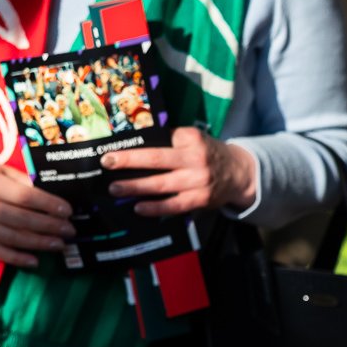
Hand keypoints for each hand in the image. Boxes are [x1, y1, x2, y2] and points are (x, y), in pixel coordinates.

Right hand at [0, 149, 73, 267]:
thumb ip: (21, 182)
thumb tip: (47, 197)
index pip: (27, 198)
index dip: (50, 205)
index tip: (68, 211)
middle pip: (25, 221)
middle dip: (52, 227)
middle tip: (70, 230)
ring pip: (15, 239)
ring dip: (41, 244)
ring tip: (60, 244)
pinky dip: (18, 259)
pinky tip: (35, 261)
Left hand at [102, 126, 258, 214]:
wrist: (239, 173)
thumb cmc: (208, 154)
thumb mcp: (193, 139)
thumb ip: (169, 141)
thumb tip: (135, 145)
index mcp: (191, 138)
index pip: (159, 138)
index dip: (136, 143)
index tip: (114, 145)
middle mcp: (195, 158)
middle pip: (157, 159)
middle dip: (129, 161)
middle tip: (107, 163)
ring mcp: (198, 181)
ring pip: (162, 184)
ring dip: (136, 187)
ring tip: (115, 188)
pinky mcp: (201, 199)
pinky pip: (174, 205)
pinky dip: (156, 208)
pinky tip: (138, 207)